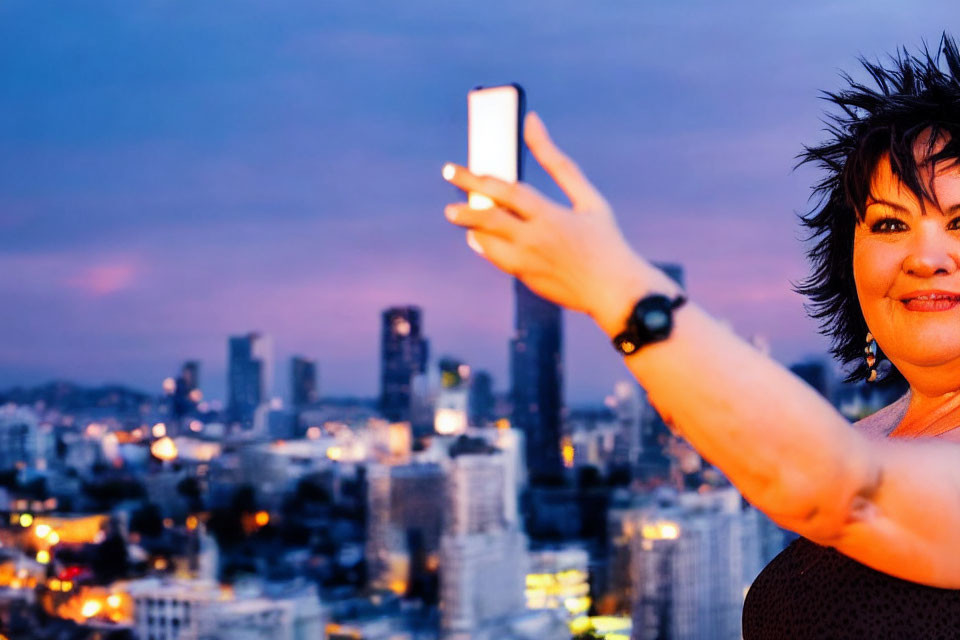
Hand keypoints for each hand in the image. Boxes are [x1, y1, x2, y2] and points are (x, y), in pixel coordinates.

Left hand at [442, 111, 646, 318]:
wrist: (615, 292)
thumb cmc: (604, 238)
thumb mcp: (588, 197)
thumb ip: (557, 162)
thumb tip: (531, 122)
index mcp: (551, 216)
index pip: (506, 193)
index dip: (477, 179)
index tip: (455, 170)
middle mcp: (535, 240)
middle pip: (488, 218)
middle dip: (463, 207)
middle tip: (448, 199)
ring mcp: (528, 263)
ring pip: (486, 242)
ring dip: (470, 226)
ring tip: (457, 214)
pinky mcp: (525, 279)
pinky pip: (496, 258)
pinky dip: (484, 244)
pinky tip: (478, 235)